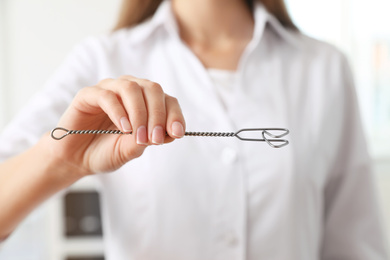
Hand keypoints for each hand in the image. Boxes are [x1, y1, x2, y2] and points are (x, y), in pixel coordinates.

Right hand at [49, 75, 184, 174]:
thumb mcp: (132, 150)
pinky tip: (123, 128)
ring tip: (137, 135)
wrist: (76, 159)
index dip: (174, 115)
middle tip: (155, 138)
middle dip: (158, 115)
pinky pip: (107, 95)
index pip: (167, 100)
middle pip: (153, 89)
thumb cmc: (106, 152)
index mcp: (145, 102)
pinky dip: (119, 111)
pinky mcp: (88, 95)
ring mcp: (109, 90)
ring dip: (139, 113)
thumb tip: (170, 132)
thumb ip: (149, 140)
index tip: (177, 133)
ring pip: (131, 88)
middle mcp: (129, 92)